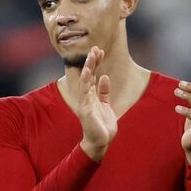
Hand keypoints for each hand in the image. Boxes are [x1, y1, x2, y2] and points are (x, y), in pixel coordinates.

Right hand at [78, 46, 116, 161]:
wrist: (100, 142)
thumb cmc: (103, 126)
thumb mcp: (106, 106)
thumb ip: (104, 92)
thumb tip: (104, 77)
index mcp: (92, 96)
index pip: (93, 75)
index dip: (96, 63)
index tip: (100, 51)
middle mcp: (87, 97)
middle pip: (89, 75)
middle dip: (92, 61)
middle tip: (96, 48)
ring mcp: (85, 102)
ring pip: (86, 80)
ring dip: (89, 67)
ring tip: (93, 54)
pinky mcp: (85, 108)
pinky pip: (84, 92)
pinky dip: (85, 81)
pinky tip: (88, 71)